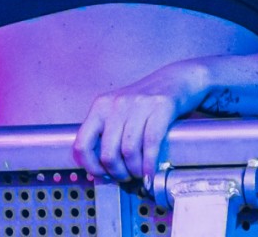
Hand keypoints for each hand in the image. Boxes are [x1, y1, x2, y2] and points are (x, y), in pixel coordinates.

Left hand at [73, 62, 207, 186]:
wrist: (176, 80)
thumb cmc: (145, 103)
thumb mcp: (119, 112)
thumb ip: (107, 135)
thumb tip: (96, 171)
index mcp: (100, 106)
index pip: (82, 143)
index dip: (90, 166)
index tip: (101, 175)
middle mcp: (116, 104)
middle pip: (108, 152)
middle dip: (117, 173)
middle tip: (125, 178)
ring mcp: (138, 104)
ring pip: (128, 150)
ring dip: (134, 171)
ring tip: (138, 175)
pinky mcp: (160, 106)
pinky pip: (151, 142)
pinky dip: (149, 164)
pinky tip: (150, 173)